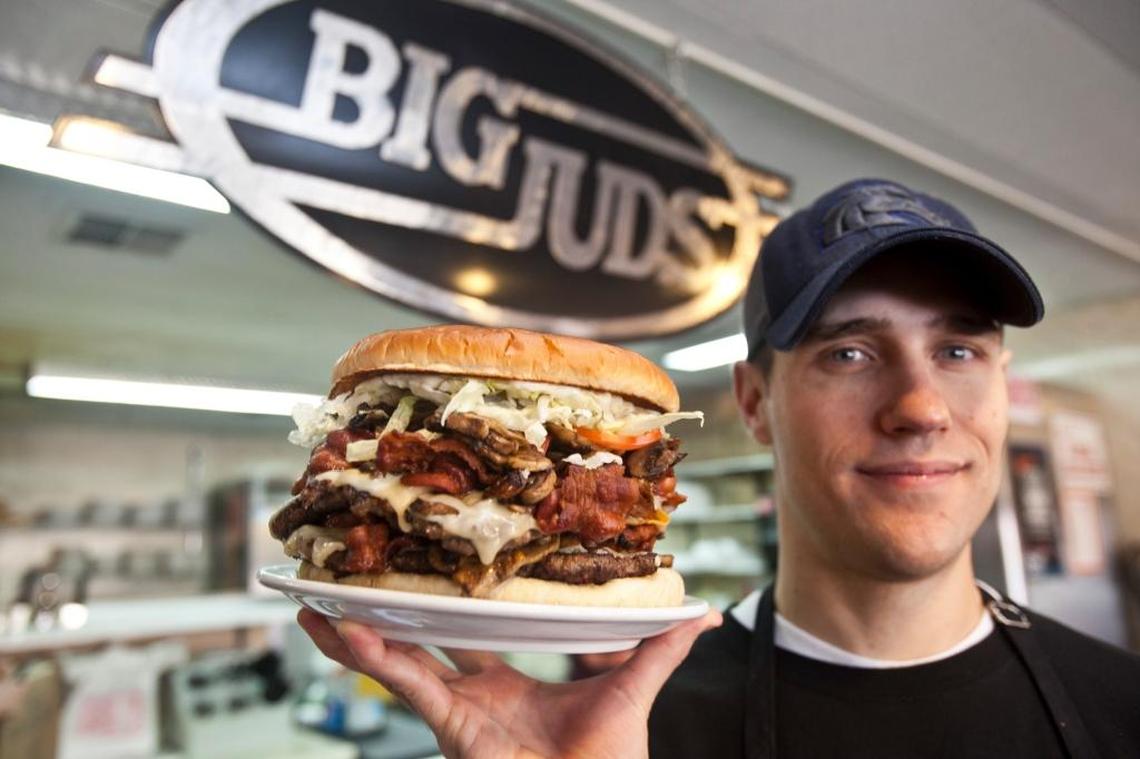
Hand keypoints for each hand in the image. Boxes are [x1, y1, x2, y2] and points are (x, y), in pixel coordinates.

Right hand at [298, 608, 721, 758]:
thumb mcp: (633, 688)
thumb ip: (658, 647)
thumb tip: (702, 614)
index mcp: (509, 679)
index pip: (469, 630)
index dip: (445, 603)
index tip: (430, 565)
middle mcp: (474, 691)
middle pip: (420, 641)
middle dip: (385, 614)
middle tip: (354, 575)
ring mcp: (457, 707)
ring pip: (397, 660)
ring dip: (357, 633)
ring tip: (315, 600)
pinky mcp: (451, 723)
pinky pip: (405, 685)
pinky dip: (373, 658)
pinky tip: (342, 629)